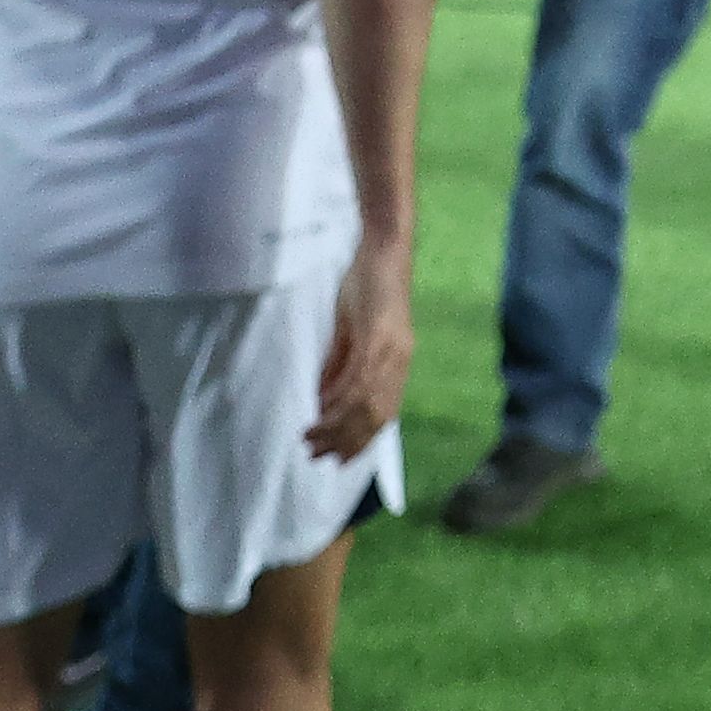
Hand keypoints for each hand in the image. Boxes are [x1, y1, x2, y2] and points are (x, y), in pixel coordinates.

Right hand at [306, 240, 412, 460]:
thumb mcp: (353, 332)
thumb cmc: (367, 287)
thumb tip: (324, 399)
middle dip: (345, 441)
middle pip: (375, 415)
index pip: (383, 413)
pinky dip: (339, 399)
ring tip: (310, 440)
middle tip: (317, 456)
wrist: (383, 250)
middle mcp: (399, 360)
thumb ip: (342, 366)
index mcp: (398, 361)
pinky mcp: (379, 336)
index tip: (339, 460)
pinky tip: (320, 411)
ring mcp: (391, 349)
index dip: (362, 440)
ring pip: (366, 402)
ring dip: (337, 425)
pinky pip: (359, 377)